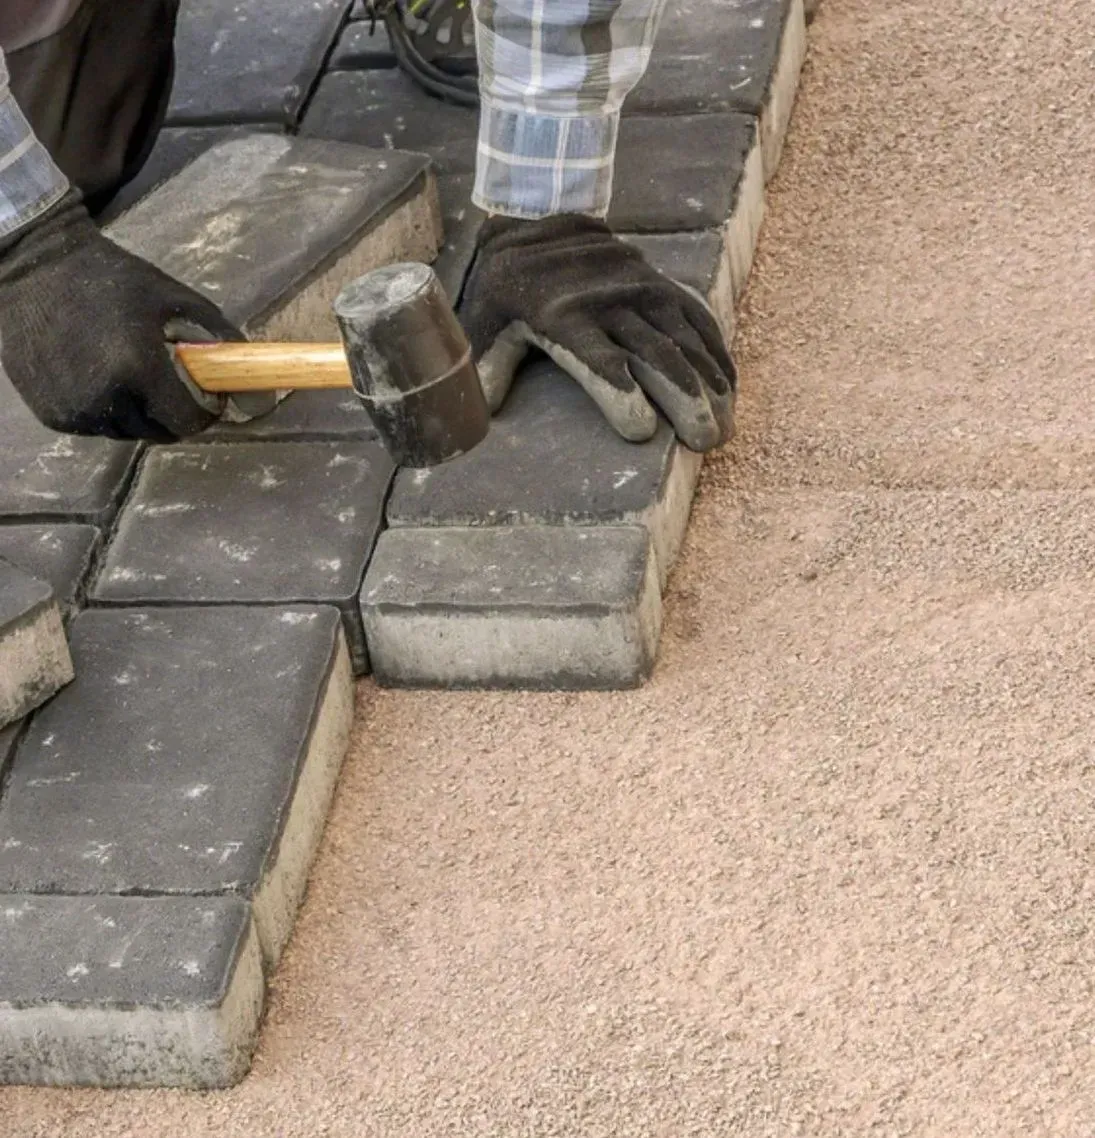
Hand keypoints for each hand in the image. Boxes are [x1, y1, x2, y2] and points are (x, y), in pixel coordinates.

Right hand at [0, 191, 239, 440]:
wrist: (36, 269)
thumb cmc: (115, 280)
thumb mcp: (176, 300)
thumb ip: (219, 340)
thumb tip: (253, 380)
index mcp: (137, 368)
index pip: (188, 421)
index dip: (203, 410)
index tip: (204, 394)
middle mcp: (104, 397)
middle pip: (160, 431)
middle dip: (172, 411)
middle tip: (166, 380)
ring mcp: (74, 410)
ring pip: (128, 432)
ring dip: (139, 413)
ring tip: (130, 374)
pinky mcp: (52, 415)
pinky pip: (97, 427)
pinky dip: (107, 411)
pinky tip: (99, 375)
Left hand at [459, 213, 735, 451]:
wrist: (531, 222)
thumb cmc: (504, 295)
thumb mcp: (486, 330)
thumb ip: (488, 374)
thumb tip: (480, 418)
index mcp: (560, 315)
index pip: (597, 358)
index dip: (620, 394)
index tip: (641, 430)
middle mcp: (605, 297)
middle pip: (654, 353)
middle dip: (684, 399)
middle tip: (704, 439)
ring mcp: (638, 284)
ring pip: (684, 337)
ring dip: (709, 382)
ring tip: (724, 425)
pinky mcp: (658, 279)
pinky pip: (696, 315)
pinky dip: (715, 351)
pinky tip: (729, 387)